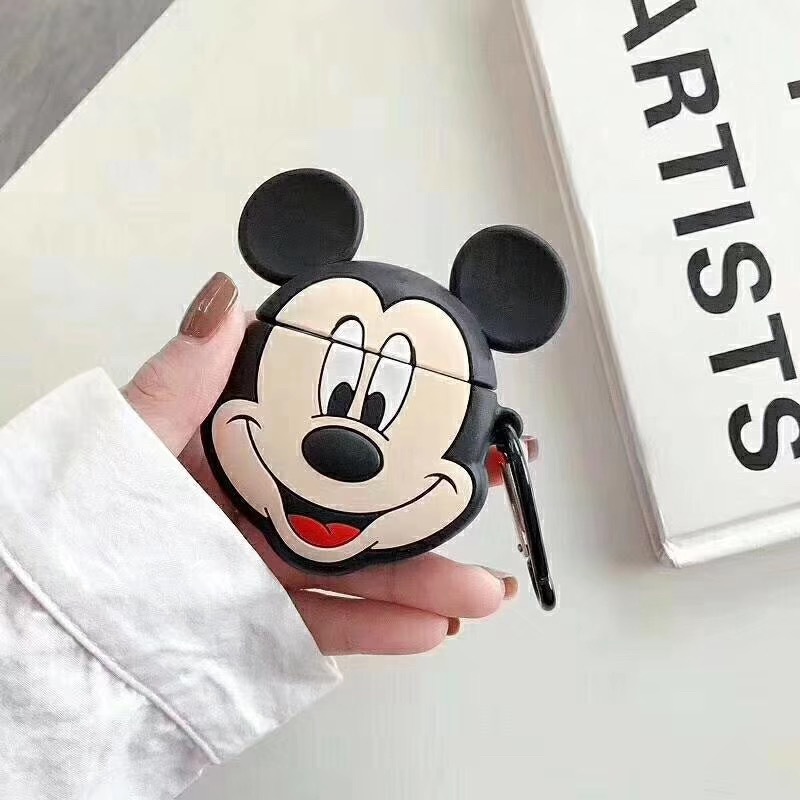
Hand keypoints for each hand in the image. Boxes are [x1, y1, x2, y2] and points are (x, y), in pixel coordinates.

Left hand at [123, 273, 534, 655]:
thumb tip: (224, 299)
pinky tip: (426, 629)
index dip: (396, 427)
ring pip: (357, 575)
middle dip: (437, 514)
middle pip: (364, 510)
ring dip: (425, 586)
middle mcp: (261, 507)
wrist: (45, 605)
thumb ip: (186, 374)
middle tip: (494, 500)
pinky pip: (324, 627)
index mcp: (240, 451)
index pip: (333, 433)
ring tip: (479, 589)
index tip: (450, 423)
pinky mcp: (256, 622)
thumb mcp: (136, 430)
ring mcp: (263, 568)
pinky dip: (376, 632)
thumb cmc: (83, 509)